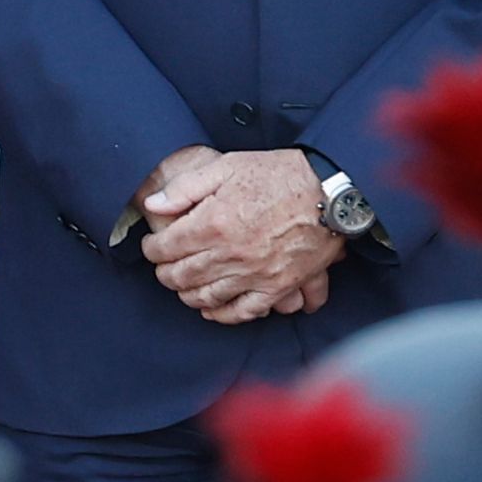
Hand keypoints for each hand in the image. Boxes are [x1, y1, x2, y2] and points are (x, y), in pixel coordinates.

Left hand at [136, 146, 342, 325]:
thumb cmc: (280, 174)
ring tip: (184, 286)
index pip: (164, 248)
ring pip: (205, 297)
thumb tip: (153, 205)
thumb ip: (186, 187)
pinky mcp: (276, 287)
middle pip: (180, 276)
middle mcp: (228, 254)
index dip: (151, 248)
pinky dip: (223, 315)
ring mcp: (253, 275)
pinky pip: (243, 312)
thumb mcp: (228, 166)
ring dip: (187, 294)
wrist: (329, 191)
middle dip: (165, 273)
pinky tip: (212, 310)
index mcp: (212, 224)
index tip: (153, 245)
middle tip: (164, 266)